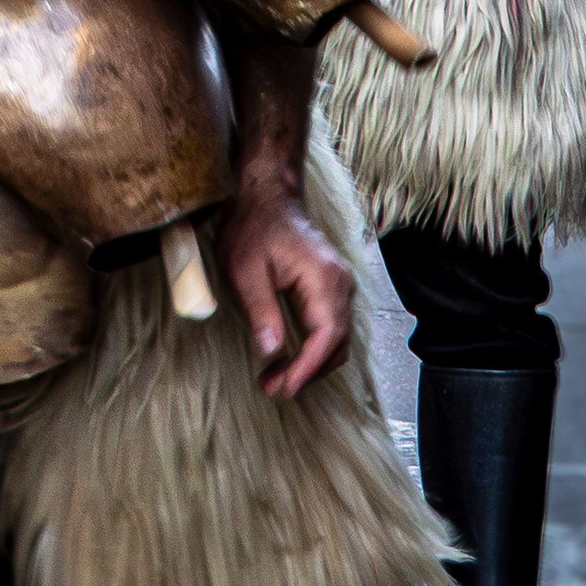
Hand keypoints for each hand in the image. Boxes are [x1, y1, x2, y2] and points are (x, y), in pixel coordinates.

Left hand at [218, 183, 354, 398]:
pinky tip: (286, 359)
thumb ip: (260, 310)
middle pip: (336, 344)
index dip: (307, 368)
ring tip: (274, 380)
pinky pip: (330, 328)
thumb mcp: (244, 270)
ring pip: (336, 340)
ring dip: (309, 365)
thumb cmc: (253, 227)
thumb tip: (272, 351)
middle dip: (307, 373)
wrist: (266, 197)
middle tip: (271, 389)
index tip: (284, 388)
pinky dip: (312, 350)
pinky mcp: (331, 290)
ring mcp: (340, 286)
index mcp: (323, 277)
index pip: (326, 335)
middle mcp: (340, 284)